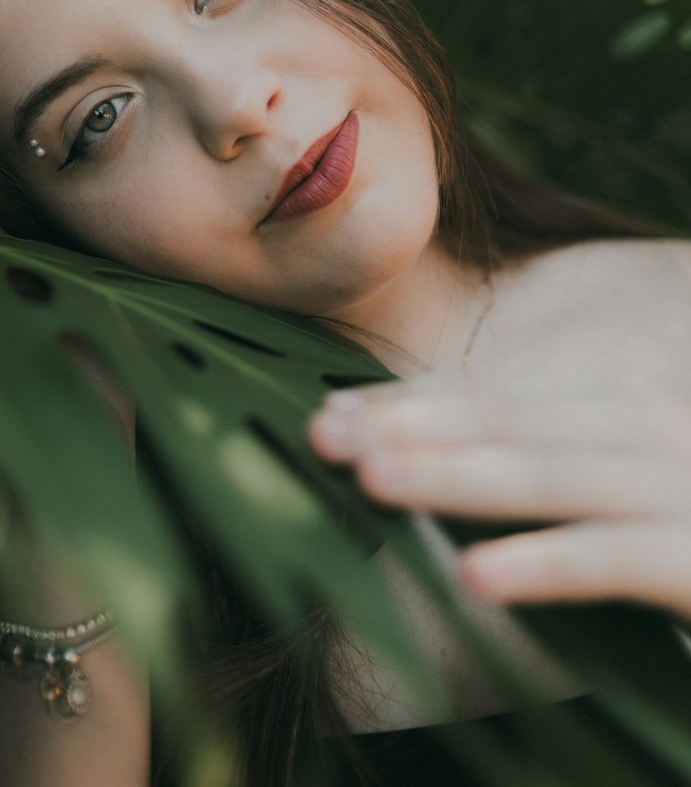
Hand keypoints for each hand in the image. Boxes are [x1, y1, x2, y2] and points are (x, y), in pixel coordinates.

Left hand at [308, 374, 690, 623]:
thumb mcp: (636, 475)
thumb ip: (565, 457)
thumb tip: (450, 456)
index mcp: (631, 407)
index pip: (504, 397)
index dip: (415, 402)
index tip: (333, 412)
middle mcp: (656, 432)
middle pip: (515, 423)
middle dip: (412, 426)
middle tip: (320, 435)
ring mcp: (685, 490)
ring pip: (553, 476)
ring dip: (456, 476)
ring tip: (371, 480)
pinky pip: (620, 560)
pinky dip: (549, 564)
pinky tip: (479, 577)